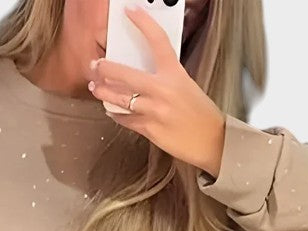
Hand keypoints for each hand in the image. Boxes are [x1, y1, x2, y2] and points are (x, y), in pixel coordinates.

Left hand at [88, 4, 225, 176]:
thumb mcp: (186, 85)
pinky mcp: (149, 129)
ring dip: (104, 93)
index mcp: (175, 74)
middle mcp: (163, 90)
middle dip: (106, 69)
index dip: (143, 23)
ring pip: (120, 99)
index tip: (130, 12)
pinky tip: (112, 110)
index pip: (158, 42)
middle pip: (126, 75)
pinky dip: (117, 114)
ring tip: (96, 88)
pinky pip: (126, 119)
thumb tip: (143, 74)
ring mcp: (154, 111)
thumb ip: (165, 78)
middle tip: (96, 65)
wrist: (211, 141)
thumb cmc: (201, 113)